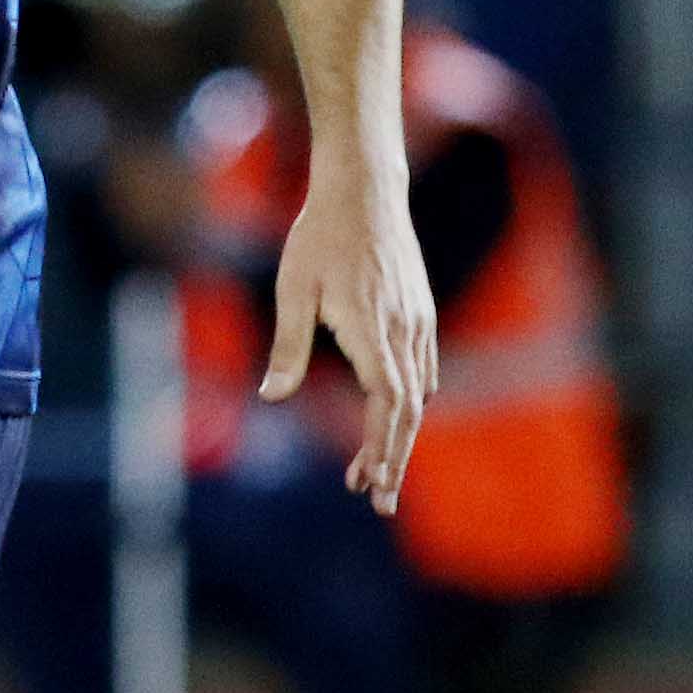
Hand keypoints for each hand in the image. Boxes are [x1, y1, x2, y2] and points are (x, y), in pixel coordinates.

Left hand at [258, 169, 439, 513]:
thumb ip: (287, 347)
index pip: (386, 404)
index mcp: (372, 330)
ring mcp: (417, 322)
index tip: (370, 483)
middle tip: (377, 501)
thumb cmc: (319, 238)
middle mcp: (403, 331)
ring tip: (372, 470)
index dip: (381, 447)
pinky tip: (392, 416)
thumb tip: (271, 397)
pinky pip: (421, 368)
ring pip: (417, 393)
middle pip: (407, 410)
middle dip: (393, 458)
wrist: (364, 192)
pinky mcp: (420, 311)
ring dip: (397, 433)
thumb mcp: (292, 290)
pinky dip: (408, 401)